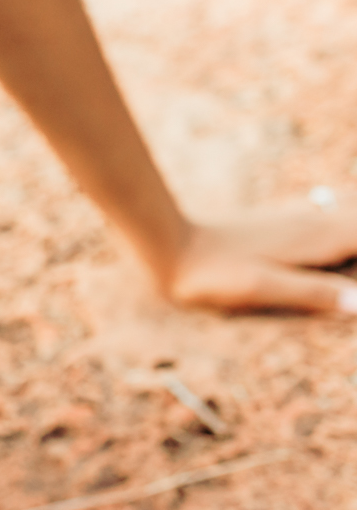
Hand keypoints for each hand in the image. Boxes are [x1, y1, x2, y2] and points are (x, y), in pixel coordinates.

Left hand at [165, 209, 356, 313]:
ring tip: (347, 264)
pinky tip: (342, 235)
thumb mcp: (261, 288)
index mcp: (316, 238)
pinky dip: (347, 226)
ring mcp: (299, 218)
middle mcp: (314, 222)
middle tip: (352, 282)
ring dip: (352, 232)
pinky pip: (332, 217)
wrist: (170, 245)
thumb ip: (312, 293)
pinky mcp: (285, 223)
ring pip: (349, 216)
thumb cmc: (212, 273)